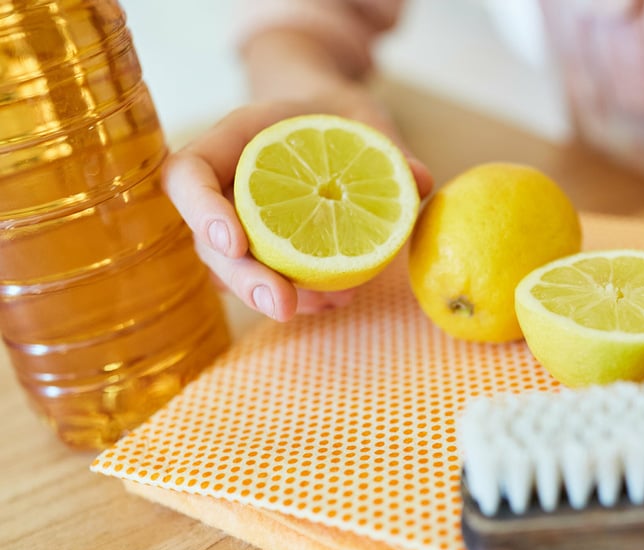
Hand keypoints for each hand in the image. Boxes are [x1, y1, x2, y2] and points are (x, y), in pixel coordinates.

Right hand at [163, 94, 432, 321]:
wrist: (327, 122)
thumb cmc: (336, 112)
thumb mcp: (364, 115)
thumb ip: (389, 144)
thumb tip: (420, 180)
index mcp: (232, 141)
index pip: (187, 174)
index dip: (201, 211)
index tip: (235, 242)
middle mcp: (224, 187)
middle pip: (207, 243)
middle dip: (243, 281)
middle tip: (284, 308)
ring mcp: (237, 223)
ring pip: (232, 273)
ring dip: (272, 298)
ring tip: (328, 306)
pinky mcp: (262, 250)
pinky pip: (267, 280)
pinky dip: (300, 296)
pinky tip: (338, 301)